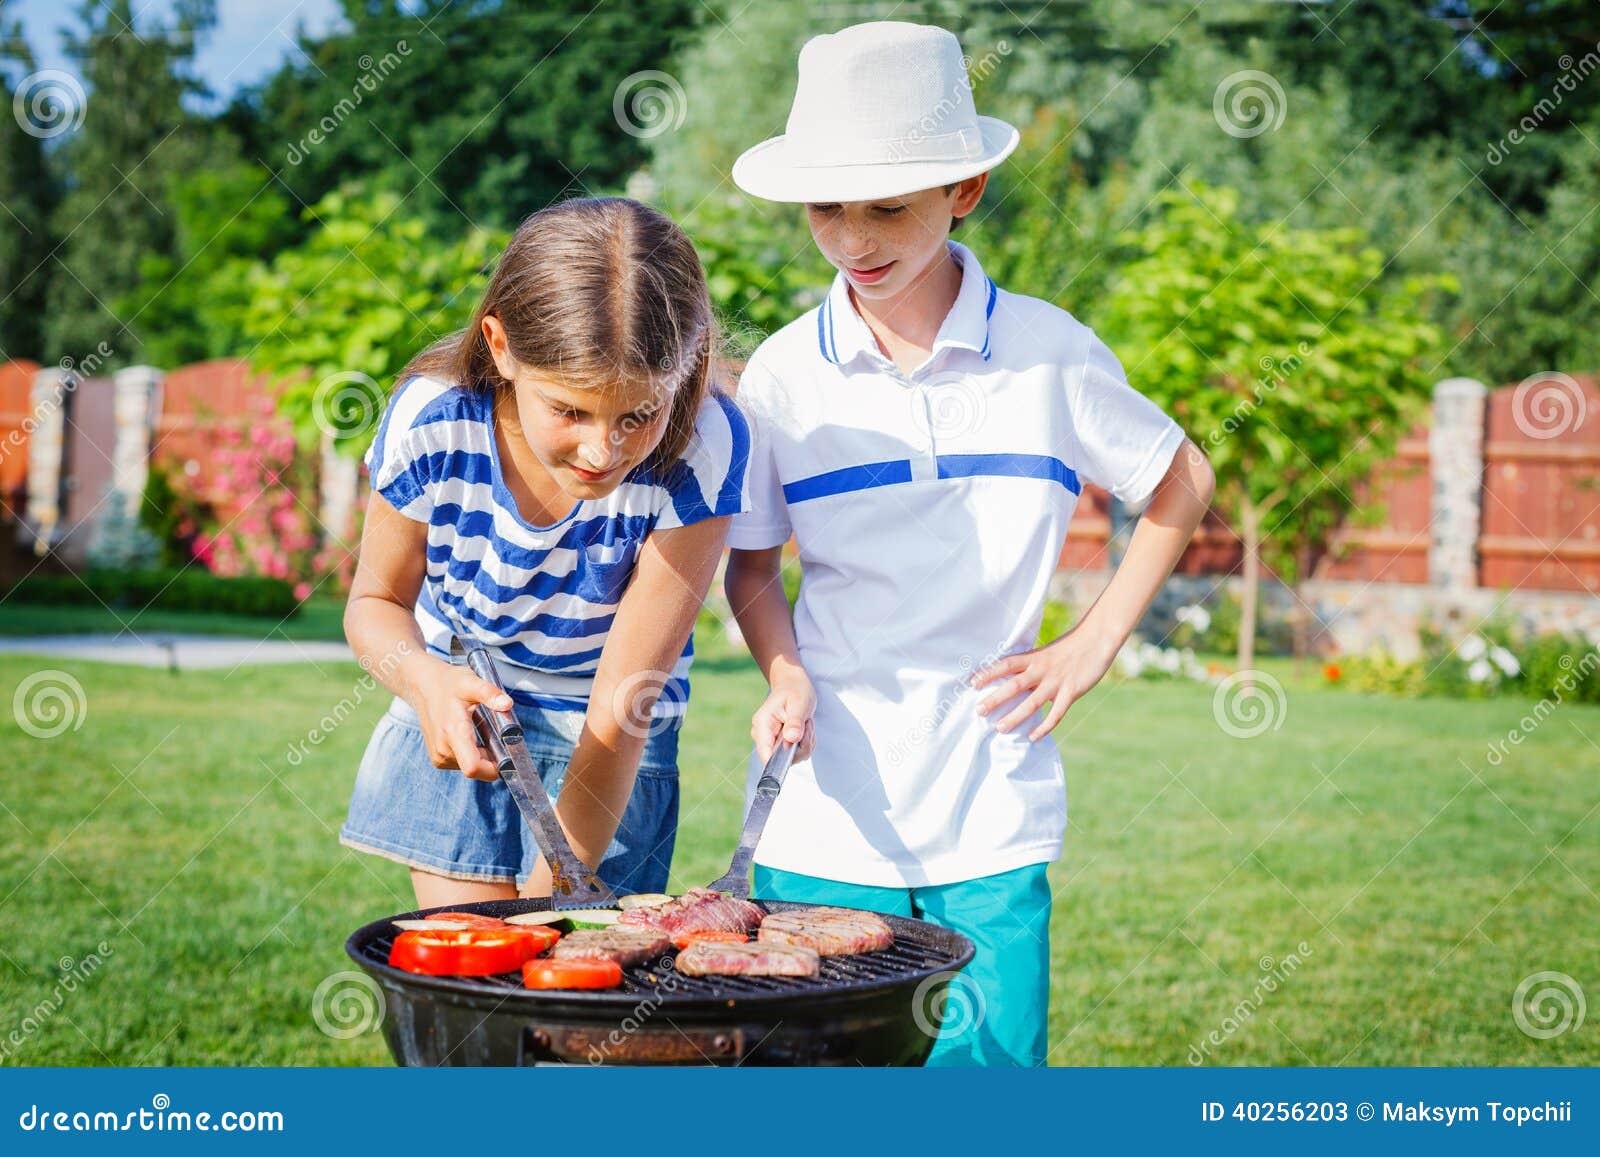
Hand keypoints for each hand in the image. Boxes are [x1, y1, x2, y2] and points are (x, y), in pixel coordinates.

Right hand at [405, 657, 514, 781]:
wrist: (423, 686)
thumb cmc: (448, 683)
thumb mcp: (471, 682)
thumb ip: (490, 694)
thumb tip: (507, 704)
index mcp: (453, 732)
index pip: (473, 767)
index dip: (493, 768)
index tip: (508, 755)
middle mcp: (444, 749)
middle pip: (478, 769)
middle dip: (494, 759)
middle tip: (497, 733)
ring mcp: (439, 756)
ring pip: (472, 768)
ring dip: (484, 756)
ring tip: (483, 730)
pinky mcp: (438, 759)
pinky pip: (463, 764)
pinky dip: (474, 754)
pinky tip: (473, 736)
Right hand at [751, 671, 815, 762]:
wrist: (792, 685)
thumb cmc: (794, 690)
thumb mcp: (799, 703)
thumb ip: (795, 722)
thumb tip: (792, 739)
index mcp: (762, 724)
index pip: (766, 755)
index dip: (782, 760)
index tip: (799, 745)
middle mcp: (763, 736)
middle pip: (782, 760)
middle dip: (801, 746)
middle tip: (806, 725)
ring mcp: (771, 741)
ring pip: (792, 758)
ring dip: (805, 743)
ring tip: (805, 723)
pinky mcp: (780, 744)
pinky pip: (796, 753)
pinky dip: (805, 743)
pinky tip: (804, 728)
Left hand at [970, 624, 1118, 740]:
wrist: (1096, 640)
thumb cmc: (1070, 647)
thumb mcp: (1046, 653)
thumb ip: (1031, 666)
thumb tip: (1015, 682)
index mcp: (1034, 658)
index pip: (1005, 664)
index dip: (988, 673)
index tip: (971, 683)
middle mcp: (1041, 669)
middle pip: (1013, 685)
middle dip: (995, 699)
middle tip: (979, 711)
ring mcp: (1056, 682)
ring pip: (1032, 702)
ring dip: (1015, 716)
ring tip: (999, 728)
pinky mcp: (1071, 691)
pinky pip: (1056, 714)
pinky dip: (1044, 727)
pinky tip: (1033, 737)